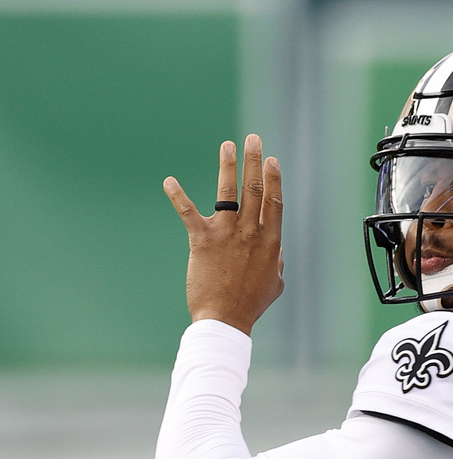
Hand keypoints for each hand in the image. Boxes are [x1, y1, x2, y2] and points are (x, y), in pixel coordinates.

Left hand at [163, 134, 283, 335]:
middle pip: (254, 189)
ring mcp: (226, 234)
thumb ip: (278, 262)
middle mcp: (250, 232)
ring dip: (228, 166)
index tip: (272, 160)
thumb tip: (277, 250)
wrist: (225, 319)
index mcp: (270, 241)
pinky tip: (169, 180)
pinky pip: (188, 213)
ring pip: (228, 193)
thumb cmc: (251, 304)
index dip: (273, 179)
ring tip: (227, 145)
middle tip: (252, 139)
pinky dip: (178, 195)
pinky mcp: (202, 240)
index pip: (274, 202)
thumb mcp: (275, 282)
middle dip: (254, 161)